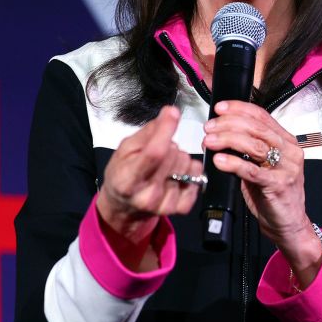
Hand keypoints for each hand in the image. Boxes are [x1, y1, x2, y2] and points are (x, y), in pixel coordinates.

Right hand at [98, 106, 202, 268]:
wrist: (125, 205)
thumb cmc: (124, 174)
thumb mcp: (126, 149)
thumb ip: (148, 132)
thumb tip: (169, 113)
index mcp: (127, 180)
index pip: (154, 153)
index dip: (166, 130)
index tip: (172, 114)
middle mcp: (147, 195)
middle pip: (173, 156)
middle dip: (170, 145)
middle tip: (158, 152)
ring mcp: (165, 204)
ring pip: (187, 164)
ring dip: (179, 158)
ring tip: (165, 164)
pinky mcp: (181, 208)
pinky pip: (198, 177)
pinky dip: (191, 170)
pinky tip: (177, 173)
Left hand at [202, 100, 321, 284]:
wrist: (289, 224)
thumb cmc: (273, 195)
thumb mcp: (262, 166)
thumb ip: (249, 149)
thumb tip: (221, 133)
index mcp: (287, 141)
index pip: (262, 116)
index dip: (239, 108)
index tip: (219, 108)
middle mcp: (290, 151)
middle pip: (257, 128)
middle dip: (228, 124)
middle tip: (209, 128)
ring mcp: (287, 168)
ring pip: (255, 145)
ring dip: (228, 140)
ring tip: (209, 142)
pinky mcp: (279, 185)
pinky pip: (253, 171)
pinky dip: (233, 164)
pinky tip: (219, 161)